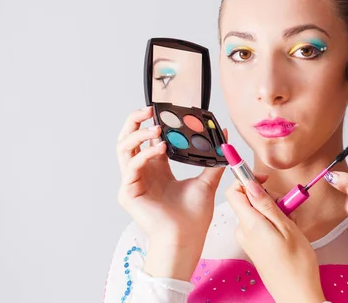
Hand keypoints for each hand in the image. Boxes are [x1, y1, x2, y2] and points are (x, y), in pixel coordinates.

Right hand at [115, 106, 227, 277]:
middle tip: (149, 110)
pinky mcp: (128, 193)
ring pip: (123, 149)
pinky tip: (160, 149)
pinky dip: (144, 155)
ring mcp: (133, 182)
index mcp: (157, 169)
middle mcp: (142, 173)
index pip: (148, 140)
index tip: (162, 110)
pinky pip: (131, 168)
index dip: (152, 123)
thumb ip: (214, 158)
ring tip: (156, 129)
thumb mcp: (208, 180)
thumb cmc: (194, 215)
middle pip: (128, 139)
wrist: (188, 237)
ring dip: (138, 135)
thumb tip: (224, 135)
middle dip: (135, 121)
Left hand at [226, 177, 325, 302]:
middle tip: (287, 205)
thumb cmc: (297, 264)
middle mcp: (243, 231)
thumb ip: (266, 204)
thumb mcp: (286, 227)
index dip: (247, 179)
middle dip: (267, 196)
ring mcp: (247, 240)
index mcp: (249, 224)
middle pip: (247, 200)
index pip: (234, 191)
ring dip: (273, 210)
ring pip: (256, 212)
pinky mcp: (253, 246)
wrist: (296, 294)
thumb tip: (251, 184)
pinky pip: (259, 224)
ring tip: (290, 221)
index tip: (265, 178)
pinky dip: (272, 222)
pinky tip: (287, 231)